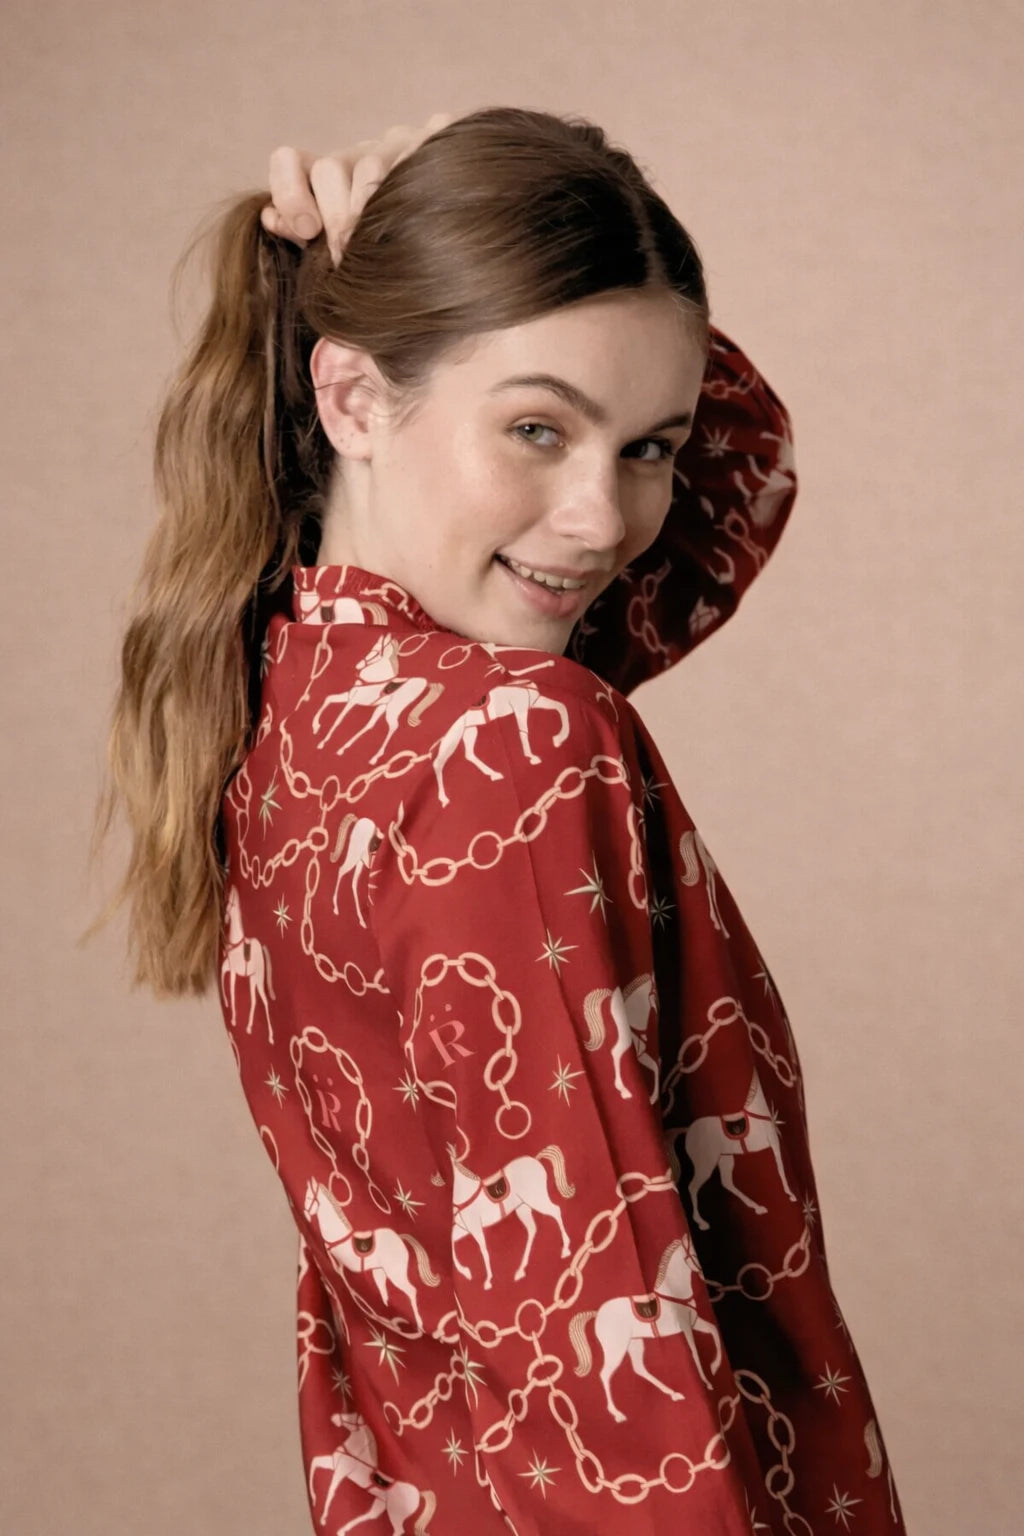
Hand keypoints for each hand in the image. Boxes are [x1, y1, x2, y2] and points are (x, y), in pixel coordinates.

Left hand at [260, 111, 455, 264]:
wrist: (455, 222)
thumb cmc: (386, 244)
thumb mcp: (339, 241)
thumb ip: (303, 232)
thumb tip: (269, 219)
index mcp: (328, 177)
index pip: (289, 162)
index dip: (289, 193)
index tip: (306, 231)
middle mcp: (357, 156)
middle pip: (329, 170)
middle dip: (334, 218)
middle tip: (345, 257)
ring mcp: (397, 147)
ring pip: (368, 169)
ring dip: (367, 212)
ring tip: (376, 249)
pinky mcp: (434, 142)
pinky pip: (416, 156)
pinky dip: (410, 183)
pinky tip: (416, 210)